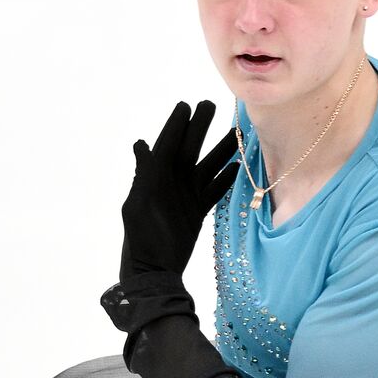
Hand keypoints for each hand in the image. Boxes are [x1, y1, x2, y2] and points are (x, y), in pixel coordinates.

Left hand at [119, 100, 238, 281]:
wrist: (153, 273)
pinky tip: (239, 167)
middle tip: (211, 105)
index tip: (185, 105)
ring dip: (222, 150)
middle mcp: (172, 182)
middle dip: (199, 128)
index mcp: (155, 177)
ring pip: (208, 166)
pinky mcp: (197, 210)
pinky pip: (215, 189)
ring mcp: (186, 195)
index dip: (175, 124)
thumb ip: (145, 175)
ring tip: (237, 133)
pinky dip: (226, 178)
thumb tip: (141, 144)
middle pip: (189, 149)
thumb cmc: (142, 239)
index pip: (167, 143)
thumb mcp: (139, 204)